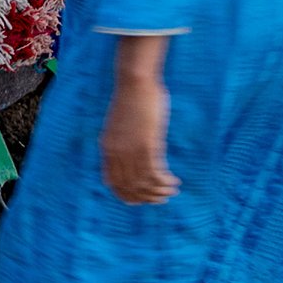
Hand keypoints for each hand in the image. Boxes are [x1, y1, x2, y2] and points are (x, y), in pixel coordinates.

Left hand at [101, 59, 177, 204]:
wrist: (135, 81)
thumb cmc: (132, 100)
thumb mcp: (120, 125)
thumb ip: (122, 141)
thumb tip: (132, 153)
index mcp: (107, 147)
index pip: (112, 183)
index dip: (128, 195)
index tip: (143, 200)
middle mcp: (116, 152)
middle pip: (129, 187)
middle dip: (147, 197)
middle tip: (163, 198)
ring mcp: (130, 149)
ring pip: (143, 184)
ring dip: (159, 192)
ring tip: (172, 190)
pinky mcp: (147, 144)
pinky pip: (155, 174)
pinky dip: (165, 183)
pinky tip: (175, 182)